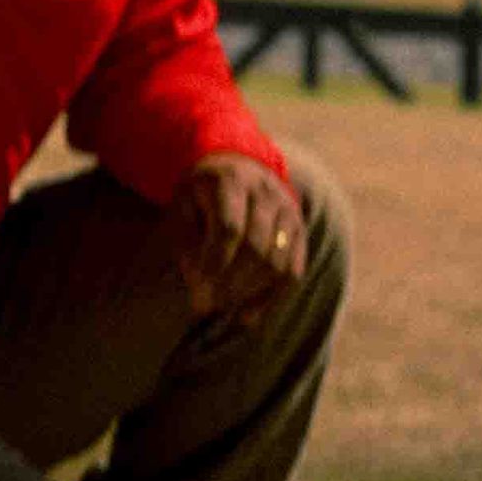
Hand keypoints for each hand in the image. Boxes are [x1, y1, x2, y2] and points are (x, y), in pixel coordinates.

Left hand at [173, 154, 306, 319]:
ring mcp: (288, 211)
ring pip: (277, 263)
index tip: (196, 290)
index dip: (214, 264)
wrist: (238, 164)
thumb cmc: (201, 192)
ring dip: (248, 294)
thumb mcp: (182, 205)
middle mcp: (266, 193)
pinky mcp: (299, 230)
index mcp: (231, 181)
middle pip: (256, 248)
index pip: (230, 229)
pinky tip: (246, 316)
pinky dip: (271, 299)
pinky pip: (292, 272)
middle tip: (205, 305)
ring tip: (221, 308)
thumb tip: (199, 286)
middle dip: (229, 284)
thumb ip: (186, 242)